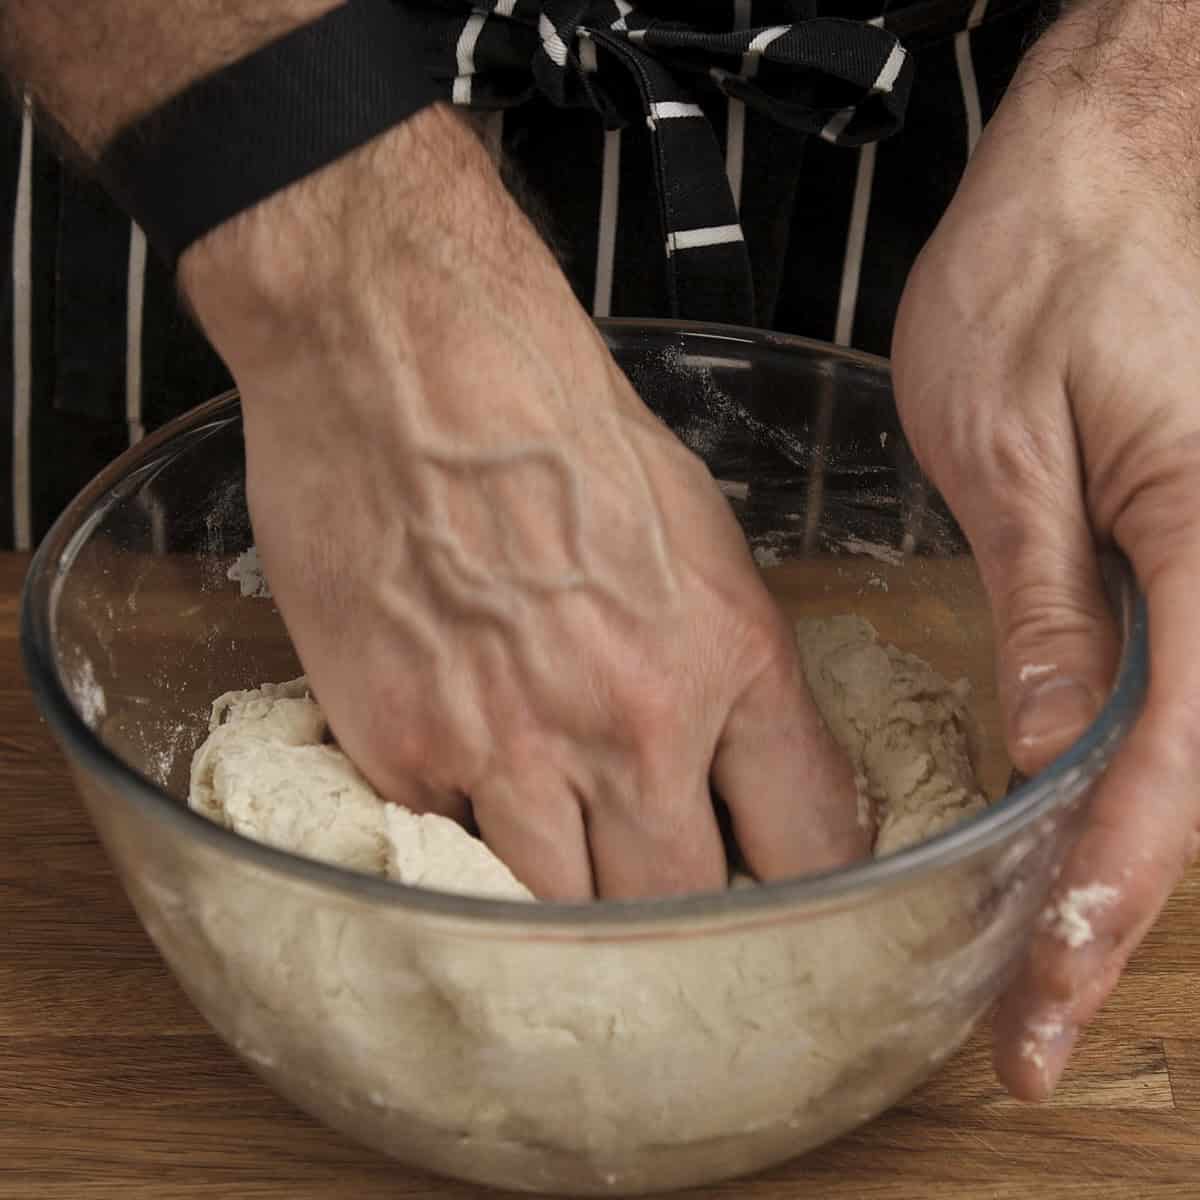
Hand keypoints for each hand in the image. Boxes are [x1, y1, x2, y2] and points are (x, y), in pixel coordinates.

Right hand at [181, 106, 864, 899]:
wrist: (409, 355)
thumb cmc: (555, 419)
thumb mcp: (693, 529)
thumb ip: (724, 661)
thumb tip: (733, 754)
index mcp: (728, 655)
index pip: (810, 841)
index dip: (800, 880)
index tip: (778, 884)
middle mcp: (631, 722)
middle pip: (684, 909)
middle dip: (681, 911)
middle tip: (662, 891)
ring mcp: (508, 747)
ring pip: (565, 918)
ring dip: (572, 905)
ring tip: (563, 863)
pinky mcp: (400, 750)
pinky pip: (451, 855)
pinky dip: (468, 843)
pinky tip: (468, 787)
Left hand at [893, 6, 1199, 1099]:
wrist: (1132, 131)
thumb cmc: (1064, 250)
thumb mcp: (1009, 443)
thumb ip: (1044, 608)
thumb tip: (1043, 751)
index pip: (1163, 785)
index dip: (1094, 911)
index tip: (1035, 1014)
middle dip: (1112, 902)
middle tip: (1026, 1007)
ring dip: (1128, 845)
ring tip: (1035, 938)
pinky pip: (1198, 669)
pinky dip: (1141, 759)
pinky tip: (1076, 799)